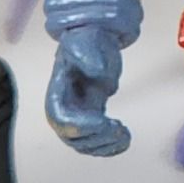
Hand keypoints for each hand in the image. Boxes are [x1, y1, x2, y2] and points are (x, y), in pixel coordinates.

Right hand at [41, 0, 140, 157]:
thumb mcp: (83, 42)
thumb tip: (98, 74)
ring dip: (104, 146)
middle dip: (95, 138)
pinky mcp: (93, 115)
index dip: (79, 126)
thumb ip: (88, 57)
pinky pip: (96, 139)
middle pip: (72, 136)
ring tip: (123, 135)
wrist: (94, 37)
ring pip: (84, 143)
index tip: (103, 121)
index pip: (61, 117)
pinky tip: (125, 138)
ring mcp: (79, 112)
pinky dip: (110, 145)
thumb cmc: (86, 39)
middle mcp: (66, 106)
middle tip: (118, 129)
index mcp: (58, 91)